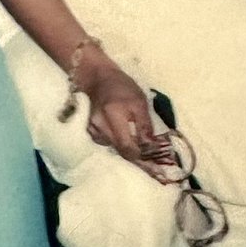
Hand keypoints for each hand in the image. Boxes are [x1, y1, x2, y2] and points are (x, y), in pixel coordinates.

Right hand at [74, 54, 169, 181]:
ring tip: (145, 156)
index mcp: (113, 115)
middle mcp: (99, 126)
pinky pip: (107, 144)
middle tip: (154, 169)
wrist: (95, 77)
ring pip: (114, 149)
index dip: (141, 158)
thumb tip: (153, 146)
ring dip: (129, 152)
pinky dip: (119, 145)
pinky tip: (128, 143)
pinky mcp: (90, 132)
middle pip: (120, 151)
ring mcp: (92, 130)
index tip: (155, 168)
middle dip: (138, 159)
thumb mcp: (139, 100)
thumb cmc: (121, 86)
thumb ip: (145, 124)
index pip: (126, 146)